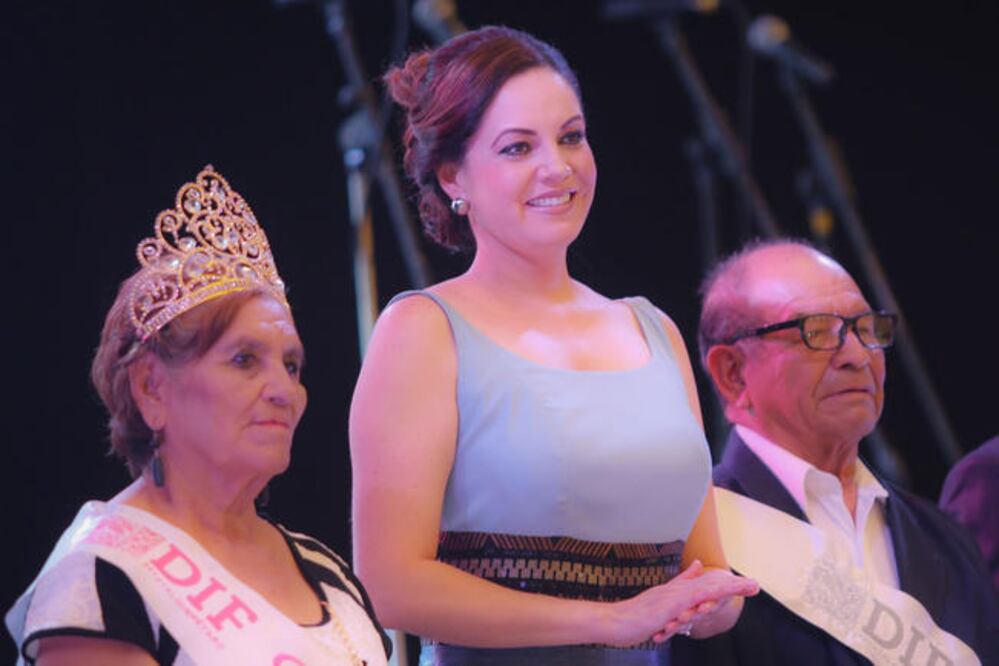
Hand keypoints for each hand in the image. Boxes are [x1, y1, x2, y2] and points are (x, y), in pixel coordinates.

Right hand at [600, 560, 757, 646]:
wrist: (614, 621)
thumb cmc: (634, 616)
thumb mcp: (658, 603)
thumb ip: (672, 591)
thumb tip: (687, 579)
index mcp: (675, 592)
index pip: (704, 586)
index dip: (725, 584)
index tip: (744, 586)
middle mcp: (676, 591)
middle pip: (710, 585)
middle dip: (733, 585)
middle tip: (755, 585)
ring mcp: (673, 597)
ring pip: (705, 590)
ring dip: (728, 588)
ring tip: (747, 588)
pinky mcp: (669, 606)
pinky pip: (692, 599)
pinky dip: (709, 595)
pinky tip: (721, 593)